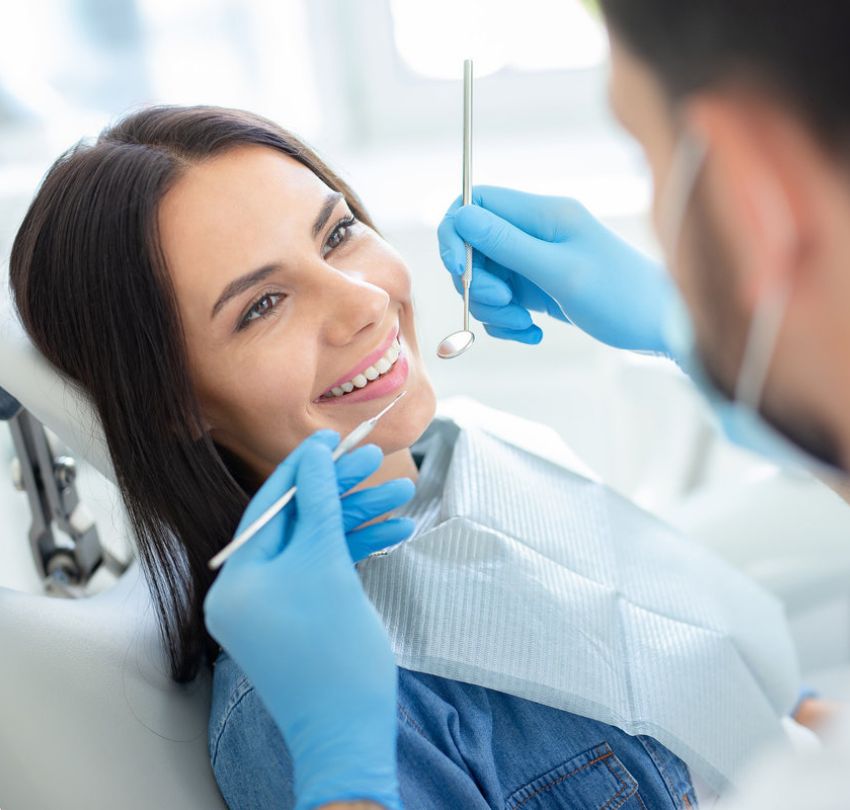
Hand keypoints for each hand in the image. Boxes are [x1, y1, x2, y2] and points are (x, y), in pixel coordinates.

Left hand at [204, 431, 410, 809]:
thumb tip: (314, 453)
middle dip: (341, 492)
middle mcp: (247, 590)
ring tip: (402, 494)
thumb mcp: (326, 565)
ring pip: (317, 545)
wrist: (350, 733)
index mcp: (237, 578)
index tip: (332, 437)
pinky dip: (355, 551)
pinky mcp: (301, 617)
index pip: (268, 504)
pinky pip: (324, 572)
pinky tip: (393, 532)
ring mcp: (275, 605)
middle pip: (297, 522)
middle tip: (377, 461)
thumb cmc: (332, 652)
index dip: (302, 466)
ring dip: (358, 519)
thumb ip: (319, 503)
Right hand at [437, 185, 672, 351]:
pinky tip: (533, 332)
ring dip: (492, 308)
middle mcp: (535, 233)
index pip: (476, 203)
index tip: (460, 269)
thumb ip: (507, 244)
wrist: (661, 327)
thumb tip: (460, 217)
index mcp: (543, 214)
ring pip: (485, 279)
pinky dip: (507, 322)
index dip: (456, 234)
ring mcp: (536, 262)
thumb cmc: (622, 296)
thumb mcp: (560, 271)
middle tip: (505, 303)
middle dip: (477, 281)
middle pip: (474, 247)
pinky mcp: (540, 289)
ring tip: (523, 323)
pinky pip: (503, 303)